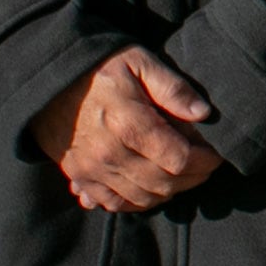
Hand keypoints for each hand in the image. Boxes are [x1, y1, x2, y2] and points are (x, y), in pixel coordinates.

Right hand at [30, 47, 222, 212]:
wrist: (47, 81)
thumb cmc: (100, 68)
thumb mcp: (140, 62)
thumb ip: (173, 88)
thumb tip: (204, 113)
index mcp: (129, 124)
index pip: (179, 159)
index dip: (205, 161)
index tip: (217, 155)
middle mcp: (108, 154)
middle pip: (163, 183)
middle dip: (193, 178)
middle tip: (206, 166)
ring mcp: (90, 170)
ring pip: (141, 198)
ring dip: (169, 192)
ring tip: (184, 176)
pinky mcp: (77, 176)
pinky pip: (113, 203)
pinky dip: (137, 201)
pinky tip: (152, 188)